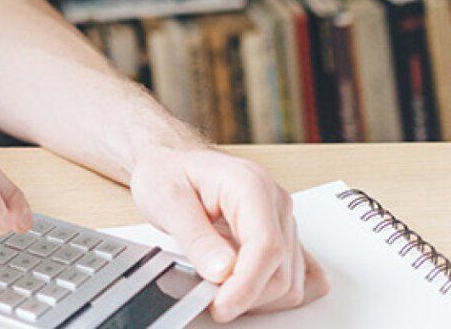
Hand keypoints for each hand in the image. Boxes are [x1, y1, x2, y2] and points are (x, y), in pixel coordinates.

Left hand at [129, 145, 329, 321]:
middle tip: (209, 299)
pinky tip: (245, 288)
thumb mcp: (166, 199)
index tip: (222, 306)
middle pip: (282, 270)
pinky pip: (301, 277)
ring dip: (258, 297)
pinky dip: (276, 293)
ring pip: (292, 281)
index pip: (266, 246)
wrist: (170, 162)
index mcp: (250, 185)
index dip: (246, 285)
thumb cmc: (167, 172)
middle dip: (247, 295)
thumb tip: (223, 271)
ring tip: (220, 289)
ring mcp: (282, 220)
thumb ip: (196, 237)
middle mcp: (275, 201)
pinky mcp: (283, 236)